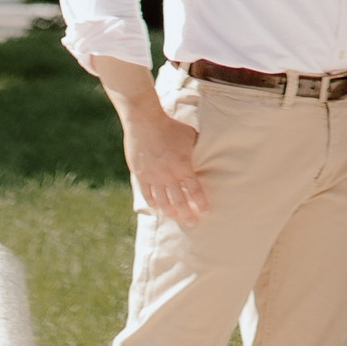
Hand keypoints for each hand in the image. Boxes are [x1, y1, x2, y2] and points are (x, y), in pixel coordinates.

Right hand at [120, 95, 207, 227]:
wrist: (145, 121)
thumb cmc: (170, 126)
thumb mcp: (190, 135)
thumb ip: (196, 147)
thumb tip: (204, 152)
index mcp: (183, 167)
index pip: (195, 191)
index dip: (201, 203)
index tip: (205, 212)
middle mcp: (169, 176)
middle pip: (180, 201)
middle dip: (187, 214)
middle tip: (192, 223)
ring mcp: (154, 177)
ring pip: (163, 202)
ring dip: (171, 212)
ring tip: (175, 218)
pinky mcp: (141, 175)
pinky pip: (148, 194)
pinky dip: (153, 203)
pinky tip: (157, 208)